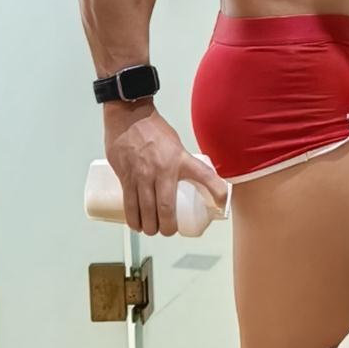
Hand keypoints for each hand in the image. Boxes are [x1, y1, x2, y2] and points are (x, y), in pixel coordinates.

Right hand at [104, 105, 228, 235]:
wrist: (129, 117)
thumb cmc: (154, 131)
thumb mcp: (176, 145)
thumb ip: (184, 163)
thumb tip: (197, 181)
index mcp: (180, 159)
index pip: (204, 175)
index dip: (217, 190)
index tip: (223, 204)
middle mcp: (162, 170)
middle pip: (166, 208)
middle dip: (167, 227)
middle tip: (168, 230)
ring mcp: (142, 175)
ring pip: (146, 211)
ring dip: (149, 227)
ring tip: (152, 229)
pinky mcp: (125, 177)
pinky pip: (129, 204)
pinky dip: (133, 219)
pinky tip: (136, 225)